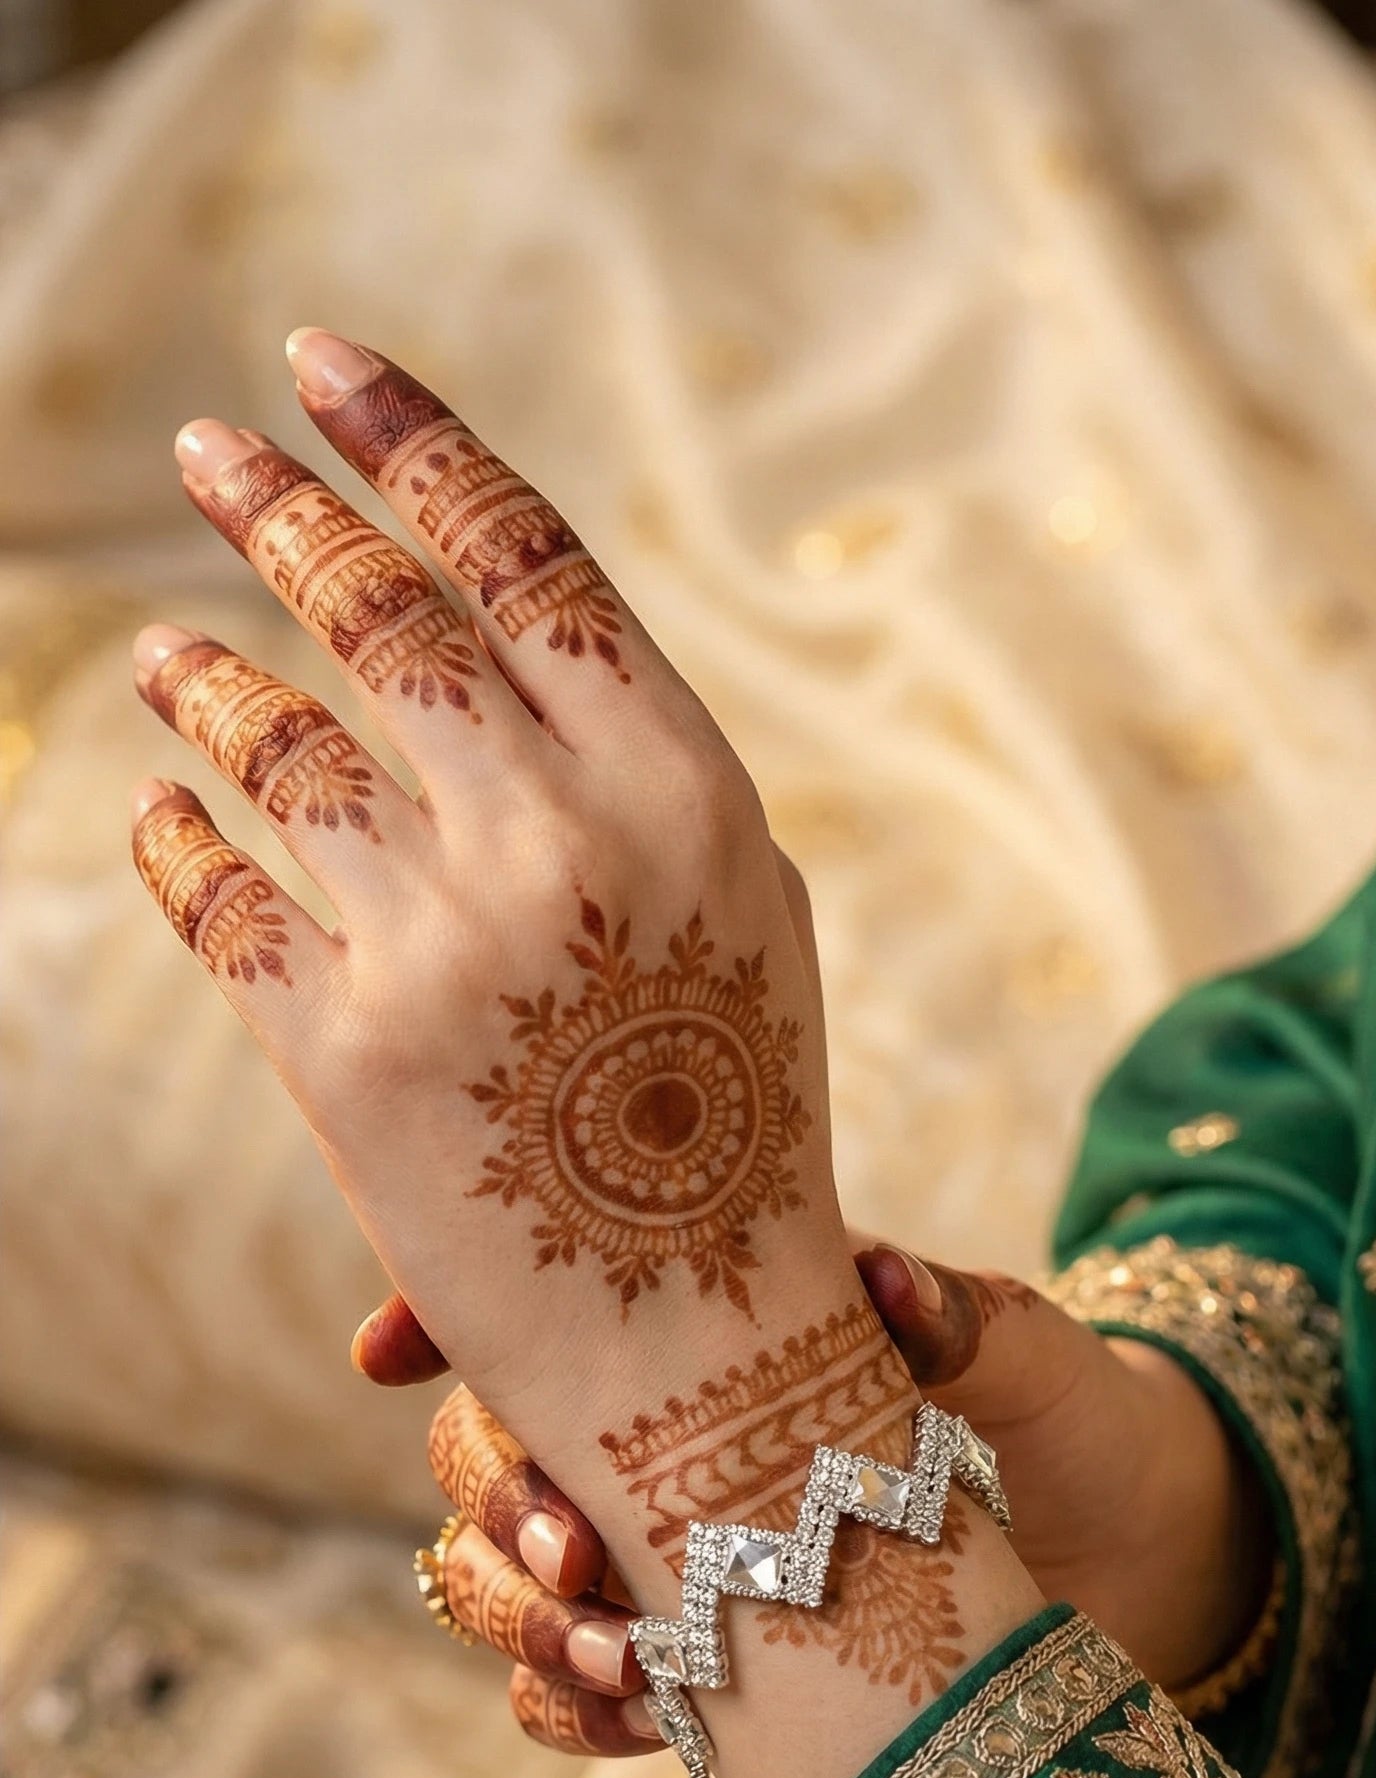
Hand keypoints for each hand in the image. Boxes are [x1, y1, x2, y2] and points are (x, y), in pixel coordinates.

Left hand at [130, 330, 847, 1591]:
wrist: (702, 1344)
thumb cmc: (734, 1122)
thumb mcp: (742, 914)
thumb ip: (641, 770)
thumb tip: (514, 635)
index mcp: (683, 790)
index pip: (528, 560)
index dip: (418, 441)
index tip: (324, 361)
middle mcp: (560, 842)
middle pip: (385, 620)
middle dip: (282, 511)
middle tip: (211, 453)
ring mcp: (441, 944)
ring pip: (277, 744)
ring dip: (204, 679)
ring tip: (160, 654)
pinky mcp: (340, 1050)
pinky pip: (216, 896)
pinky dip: (172, 835)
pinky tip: (159, 806)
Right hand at [379, 1239, 1272, 1758]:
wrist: (1166, 1568)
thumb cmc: (1093, 1429)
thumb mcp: (1038, 1363)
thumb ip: (961, 1322)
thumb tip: (886, 1284)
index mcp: (724, 1337)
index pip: (547, 1311)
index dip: (441, 1321)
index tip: (389, 1352)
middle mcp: (669, 1448)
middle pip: (485, 1459)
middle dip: (495, 1503)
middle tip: (574, 1548)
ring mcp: (675, 1568)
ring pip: (500, 1588)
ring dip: (525, 1622)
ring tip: (627, 1657)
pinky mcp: (707, 1676)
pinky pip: (571, 1701)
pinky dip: (577, 1713)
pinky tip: (647, 1717)